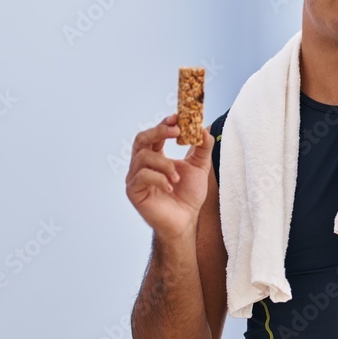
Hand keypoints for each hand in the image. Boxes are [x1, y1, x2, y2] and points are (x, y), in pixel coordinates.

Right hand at [125, 114, 214, 239]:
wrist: (185, 221)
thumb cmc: (189, 195)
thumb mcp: (200, 167)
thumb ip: (202, 147)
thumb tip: (203, 128)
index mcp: (155, 156)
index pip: (154, 134)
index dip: (164, 124)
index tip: (178, 117)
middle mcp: (142, 164)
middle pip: (141, 139)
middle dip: (159, 131)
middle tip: (177, 131)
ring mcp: (135, 177)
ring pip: (144, 157)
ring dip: (165, 164)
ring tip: (177, 177)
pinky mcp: (133, 191)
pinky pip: (142, 176)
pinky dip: (159, 178)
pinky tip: (170, 187)